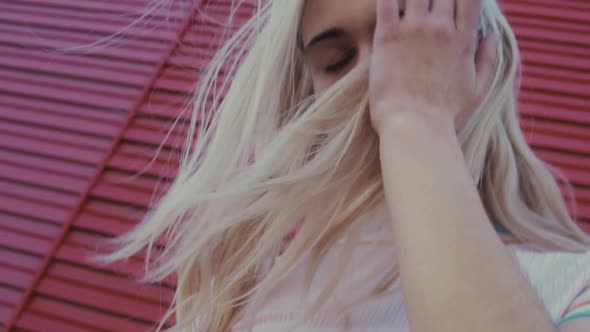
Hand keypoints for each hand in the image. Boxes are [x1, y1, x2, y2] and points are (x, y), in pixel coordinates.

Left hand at [369, 0, 499, 136]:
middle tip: (428, 8)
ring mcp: (414, 30)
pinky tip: (390, 0)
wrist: (413, 126)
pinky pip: (387, 1)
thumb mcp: (477, 89)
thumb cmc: (445, 114)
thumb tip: (493, 35)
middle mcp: (441, 28)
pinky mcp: (387, 36)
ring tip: (410, 6)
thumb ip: (488, 59)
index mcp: (463, 39)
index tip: (455, 2)